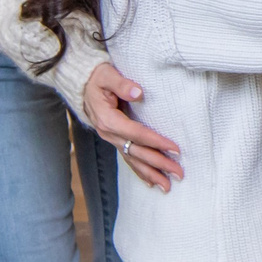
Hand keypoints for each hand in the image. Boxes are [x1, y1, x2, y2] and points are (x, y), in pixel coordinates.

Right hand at [85, 61, 183, 191]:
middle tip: (179, 173)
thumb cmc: (97, 77)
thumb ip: (121, 84)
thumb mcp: (106, 75)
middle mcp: (109, 133)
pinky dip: (139, 172)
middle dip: (159, 164)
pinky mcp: (114, 139)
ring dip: (150, 174)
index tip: (175, 149)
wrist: (82, 83)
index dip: (156, 142)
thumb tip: (138, 92)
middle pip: (137, 152)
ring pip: (133, 160)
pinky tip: (151, 182)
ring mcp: (111, 138)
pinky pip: (128, 158)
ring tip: (167, 187)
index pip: (137, 133)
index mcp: (108, 119)